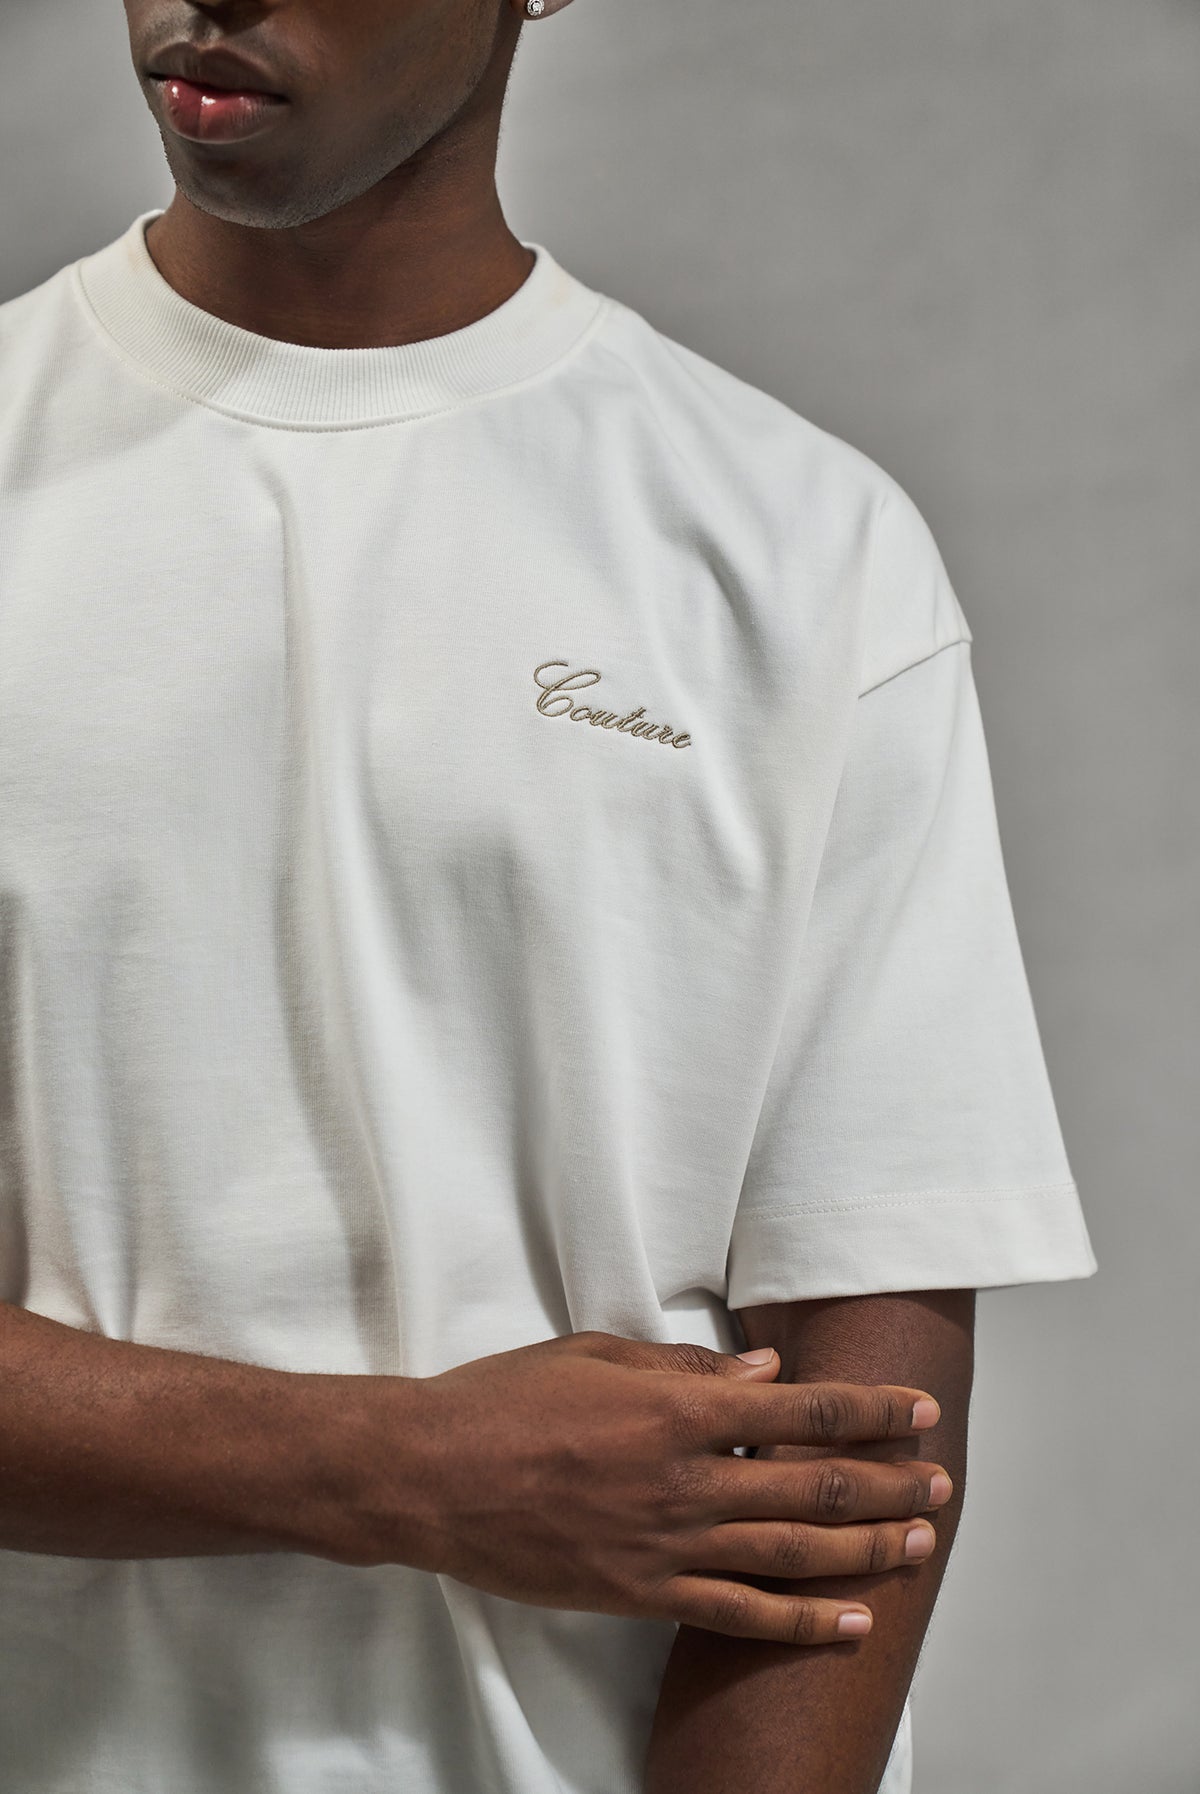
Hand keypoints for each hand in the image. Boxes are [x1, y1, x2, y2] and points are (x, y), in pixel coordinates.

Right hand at [347, 1330, 950, 1644]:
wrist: (431, 1475)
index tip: (917, 1409)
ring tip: (919, 1542)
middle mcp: (687, 1480)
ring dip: (867, 1547)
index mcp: (678, 1410)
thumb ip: (687, 1368)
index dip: (869, 1410)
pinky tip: (851, 1619)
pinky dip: (802, 1621)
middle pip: (814, 1484)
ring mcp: (668, 1545)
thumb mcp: (597, 1355)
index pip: (802, 1410)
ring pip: (793, 1551)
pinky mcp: (643, 1593)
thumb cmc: (506, 1401)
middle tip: (942, 1479)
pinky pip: (740, 1614)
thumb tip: (764, 1371)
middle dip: (889, 1480)